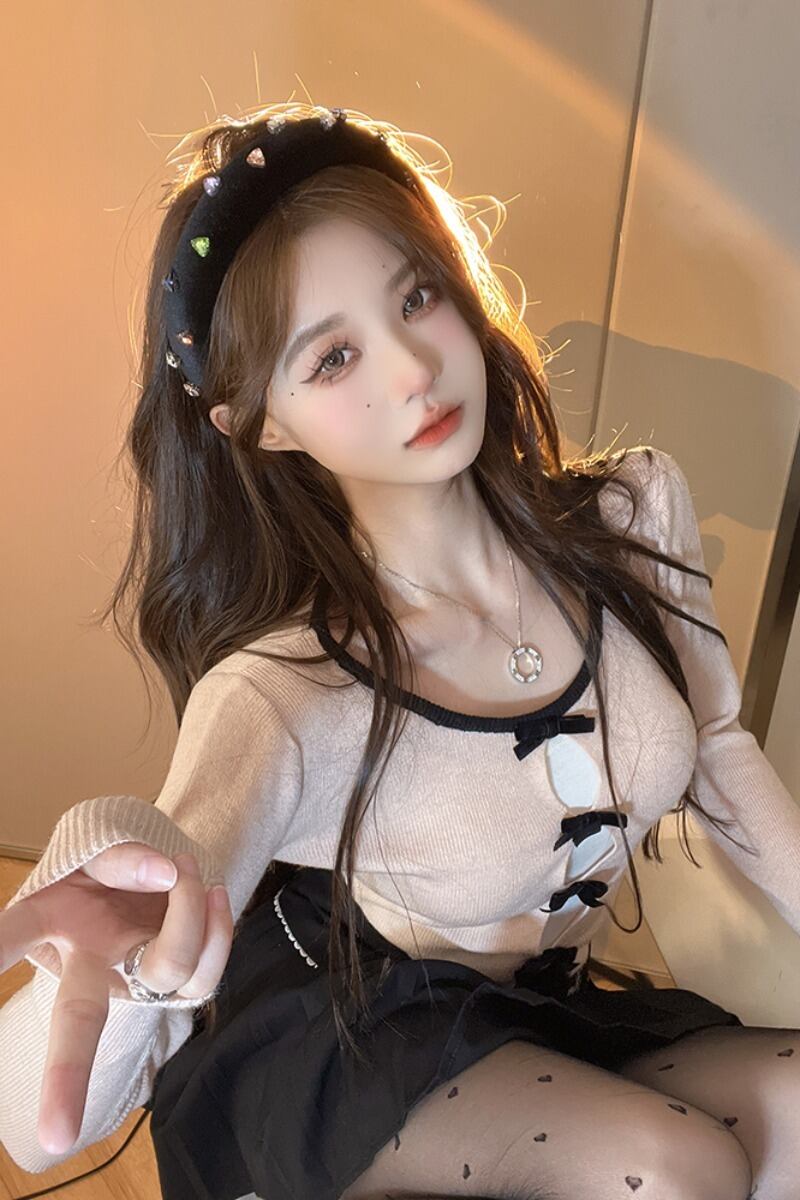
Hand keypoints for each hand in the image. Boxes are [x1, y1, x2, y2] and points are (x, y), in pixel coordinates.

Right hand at [0, 843, 232, 1155]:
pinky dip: (220, 928)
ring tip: (182, 867)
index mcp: (53, 925)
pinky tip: (213, 892)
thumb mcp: (97, 848)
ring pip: (166, 971)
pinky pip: (207, 970)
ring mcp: (136, 974)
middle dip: (67, 1076)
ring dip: (186, 913)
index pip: (13, 935)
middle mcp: (90, 965)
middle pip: (78, 1020)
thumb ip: (121, 857)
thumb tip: (164, 873)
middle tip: (57, 1136)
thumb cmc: (105, 867)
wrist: (148, 867)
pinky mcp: (180, 977)